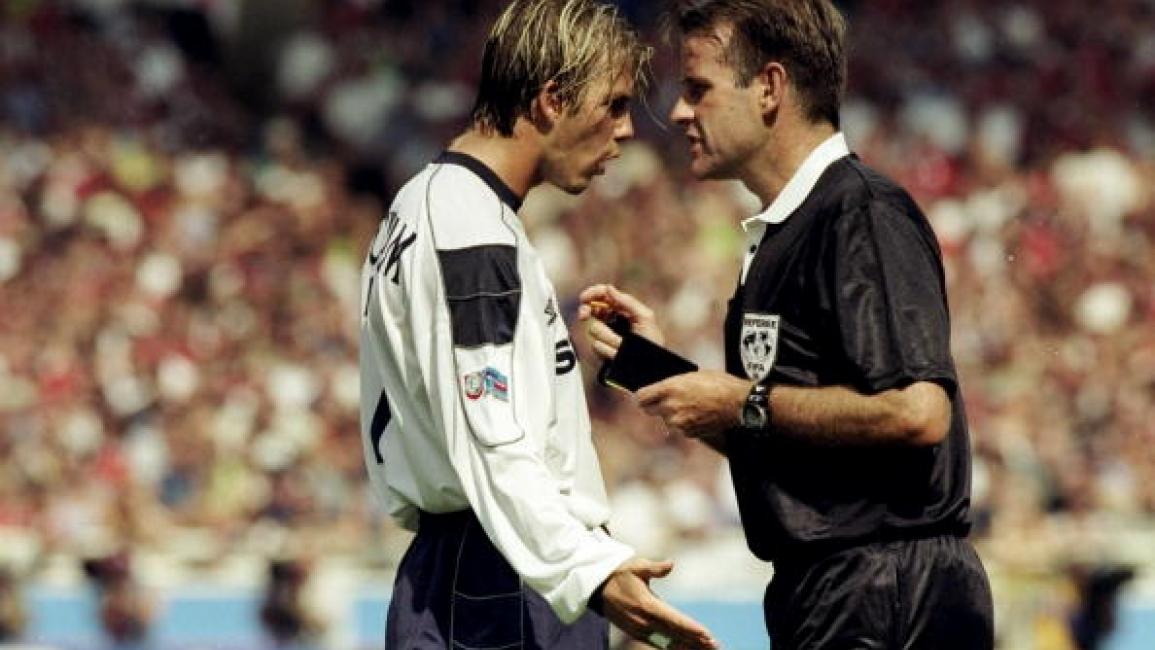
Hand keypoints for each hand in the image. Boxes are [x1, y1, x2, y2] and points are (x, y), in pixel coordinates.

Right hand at [577, 284, 664, 360]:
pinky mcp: (602, 350)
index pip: (603, 295)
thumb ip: (627, 302)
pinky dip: (608, 351)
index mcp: (622, 308)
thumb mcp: (645, 317)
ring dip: (609, 338)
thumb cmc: (652, 342)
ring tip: (622, 345)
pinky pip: (596, 347)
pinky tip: (617, 354)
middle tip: (584, 316)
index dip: (592, 294)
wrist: (649, 367)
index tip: (583, 299)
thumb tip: (609, 288)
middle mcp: (611, 320)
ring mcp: (606, 335)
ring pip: (594, 330)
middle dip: (587, 311)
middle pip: (591, 309)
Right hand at [600, 557, 718, 649]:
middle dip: (695, 640)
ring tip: (705, 648)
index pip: (674, 619)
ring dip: (686, 645)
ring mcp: (639, 629)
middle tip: (714, 645)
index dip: (691, 628)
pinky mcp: (636, 632)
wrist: (598, 588)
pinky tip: (686, 647)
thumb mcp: (637, 566)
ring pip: (667, 641)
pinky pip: (658, 642)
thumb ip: (655, 568)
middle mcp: (644, 621)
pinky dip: (673, 646)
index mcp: (647, 605)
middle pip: (674, 634)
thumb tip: (671, 564)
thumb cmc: (621, 574)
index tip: (706, 634)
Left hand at [636, 371, 748, 439]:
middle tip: (666, 401)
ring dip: (673, 415)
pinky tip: (698, 414)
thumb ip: (673, 384)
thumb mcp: (692, 375)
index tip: (644, 397)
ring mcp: (679, 422)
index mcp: (669, 389)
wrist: (738, 403)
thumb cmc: (718, 384)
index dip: (642, 397)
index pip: (640, 397)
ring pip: (666, 420)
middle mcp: (670, 407)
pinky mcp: (688, 433)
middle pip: (649, 411)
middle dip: (655, 406)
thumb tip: (661, 389)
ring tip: (690, 406)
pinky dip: (685, 423)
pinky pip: (680, 428)